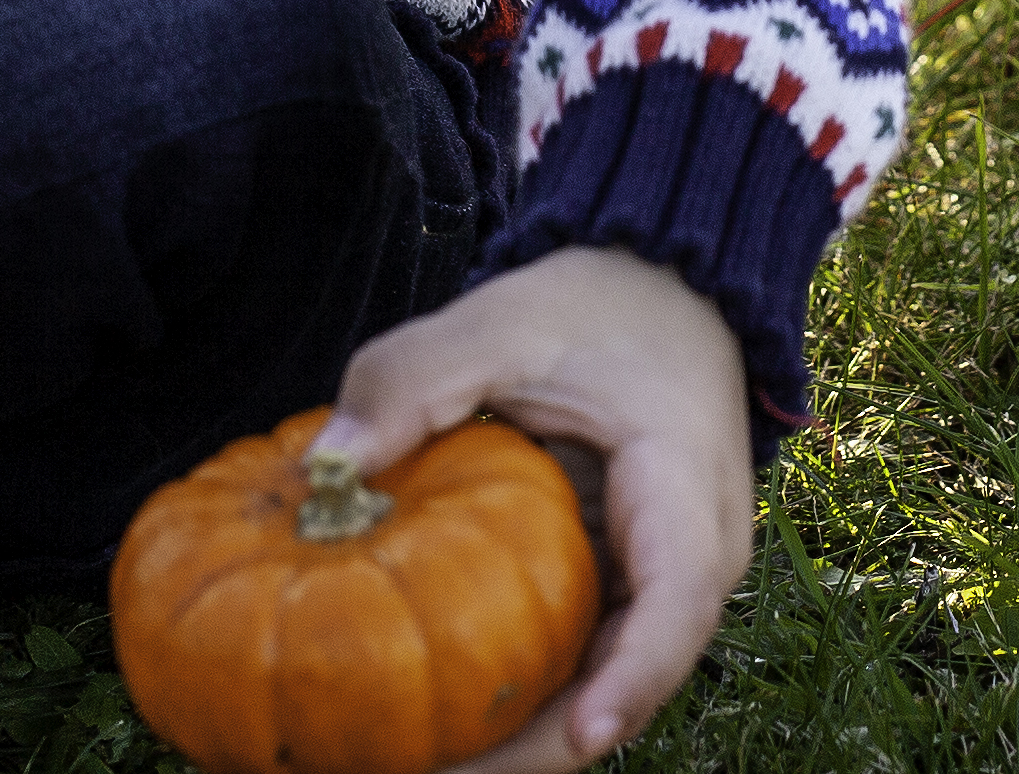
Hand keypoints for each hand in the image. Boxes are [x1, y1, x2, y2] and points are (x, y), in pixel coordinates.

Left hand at [314, 245, 748, 768]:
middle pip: (632, 681)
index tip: (577, 736)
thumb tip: (328, 461)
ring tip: (412, 765)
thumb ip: (415, 375)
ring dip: (522, 740)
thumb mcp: (502, 321)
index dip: (629, 682)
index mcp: (683, 493)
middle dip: (542, 748)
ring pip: (604, 690)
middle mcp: (691, 560)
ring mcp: (660, 585)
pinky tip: (427, 729)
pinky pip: (579, 664)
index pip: (674, 607)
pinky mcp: (624, 592)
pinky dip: (516, 701)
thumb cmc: (594, 306)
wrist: (664, 292)